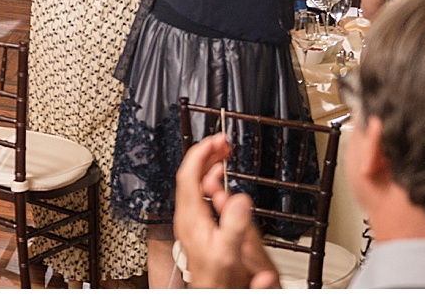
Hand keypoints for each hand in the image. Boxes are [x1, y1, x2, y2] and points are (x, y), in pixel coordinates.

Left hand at [173, 134, 279, 288]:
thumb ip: (232, 224)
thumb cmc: (215, 275)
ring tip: (222, 153)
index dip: (200, 153)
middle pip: (190, 174)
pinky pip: (199, 192)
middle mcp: (187, 213)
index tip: (214, 140)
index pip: (188, 174)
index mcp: (191, 215)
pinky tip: (219, 178)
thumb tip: (237, 197)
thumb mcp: (227, 250)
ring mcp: (190, 217)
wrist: (210, 288)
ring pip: (194, 182)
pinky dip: (210, 179)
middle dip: (205, 154)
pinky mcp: (196, 222)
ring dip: (208, 165)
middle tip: (222, 142)